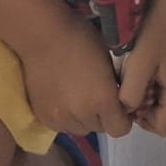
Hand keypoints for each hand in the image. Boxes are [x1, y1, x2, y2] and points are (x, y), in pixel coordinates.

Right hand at [18, 14, 133, 139]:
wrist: (43, 36)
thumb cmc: (81, 39)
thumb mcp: (109, 59)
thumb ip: (116, 86)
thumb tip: (120, 100)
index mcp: (102, 100)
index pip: (120, 129)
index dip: (123, 118)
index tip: (119, 105)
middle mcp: (82, 115)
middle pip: (100, 128)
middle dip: (102, 115)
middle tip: (96, 94)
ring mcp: (60, 119)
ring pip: (80, 129)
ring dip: (83, 118)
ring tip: (78, 95)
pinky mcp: (43, 117)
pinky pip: (62, 126)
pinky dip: (66, 116)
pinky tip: (63, 97)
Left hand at [117, 10, 165, 136]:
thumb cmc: (155, 31)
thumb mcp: (136, 64)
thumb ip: (129, 94)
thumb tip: (128, 110)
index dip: (145, 122)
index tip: (132, 100)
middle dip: (154, 116)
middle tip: (138, 94)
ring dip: (161, 105)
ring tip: (145, 81)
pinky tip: (156, 72)